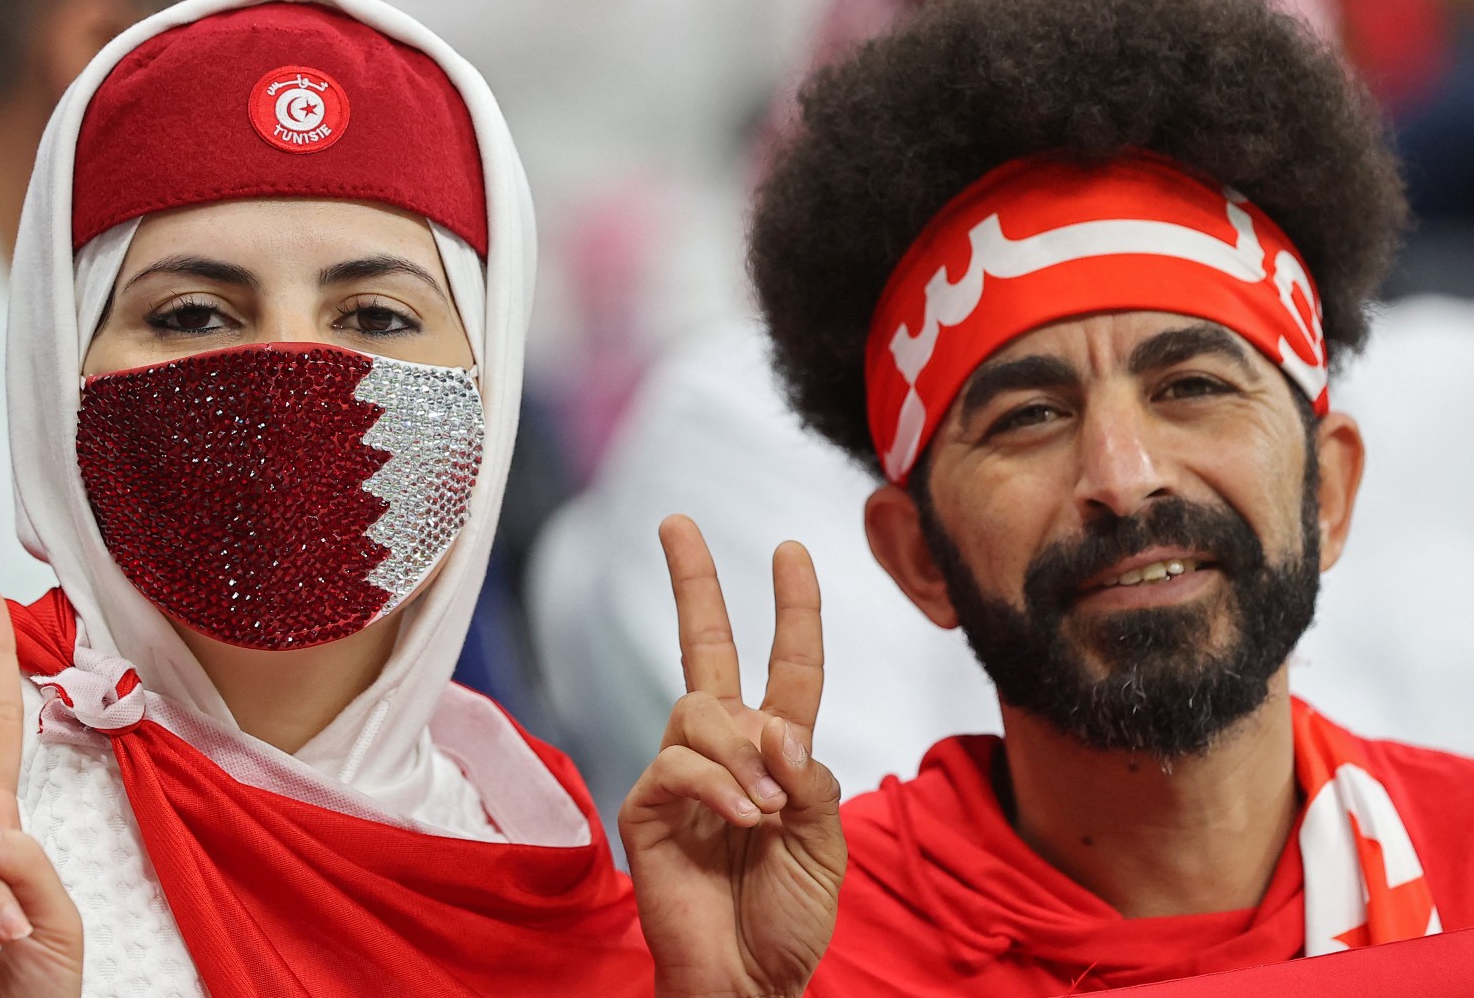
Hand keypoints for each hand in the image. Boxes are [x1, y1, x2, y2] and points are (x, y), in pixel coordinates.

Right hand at [621, 516, 845, 997]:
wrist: (749, 982)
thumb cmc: (789, 917)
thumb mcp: (826, 839)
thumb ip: (809, 775)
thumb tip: (773, 725)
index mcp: (776, 753)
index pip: (786, 665)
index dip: (793, 609)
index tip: (791, 550)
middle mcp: (724, 751)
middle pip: (704, 647)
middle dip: (691, 582)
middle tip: (675, 522)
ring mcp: (680, 776)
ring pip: (699, 708)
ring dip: (742, 752)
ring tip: (765, 811)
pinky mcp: (647, 808)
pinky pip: (677, 762)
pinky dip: (718, 784)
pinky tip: (742, 819)